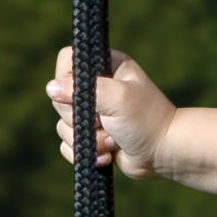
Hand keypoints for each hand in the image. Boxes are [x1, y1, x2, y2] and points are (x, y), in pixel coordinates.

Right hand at [48, 47, 216, 192]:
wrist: (166, 154)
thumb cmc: (146, 121)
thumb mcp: (117, 98)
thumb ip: (82, 89)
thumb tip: (50, 88)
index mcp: (107, 66)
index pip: (67, 60)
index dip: (68, 80)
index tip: (83, 97)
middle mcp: (98, 87)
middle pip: (60, 98)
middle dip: (81, 119)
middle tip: (106, 123)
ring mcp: (93, 113)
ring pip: (62, 125)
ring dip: (88, 139)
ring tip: (113, 142)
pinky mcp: (92, 136)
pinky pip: (68, 145)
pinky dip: (85, 153)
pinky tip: (108, 156)